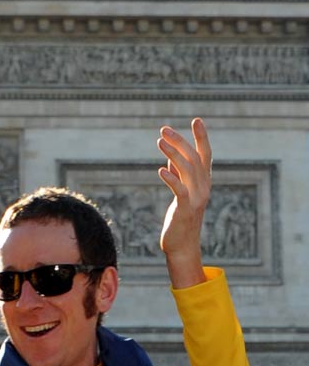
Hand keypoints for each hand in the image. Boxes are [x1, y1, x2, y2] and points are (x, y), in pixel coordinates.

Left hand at [156, 118, 211, 287]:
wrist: (182, 245)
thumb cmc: (180, 218)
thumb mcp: (181, 192)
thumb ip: (178, 175)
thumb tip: (171, 159)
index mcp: (203, 182)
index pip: (205, 155)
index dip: (201, 138)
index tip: (197, 120)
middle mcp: (204, 187)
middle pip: (194, 158)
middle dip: (180, 142)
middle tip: (163, 129)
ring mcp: (197, 198)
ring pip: (188, 170)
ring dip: (174, 154)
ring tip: (160, 140)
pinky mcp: (186, 209)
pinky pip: (181, 190)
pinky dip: (171, 178)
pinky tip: (160, 170)